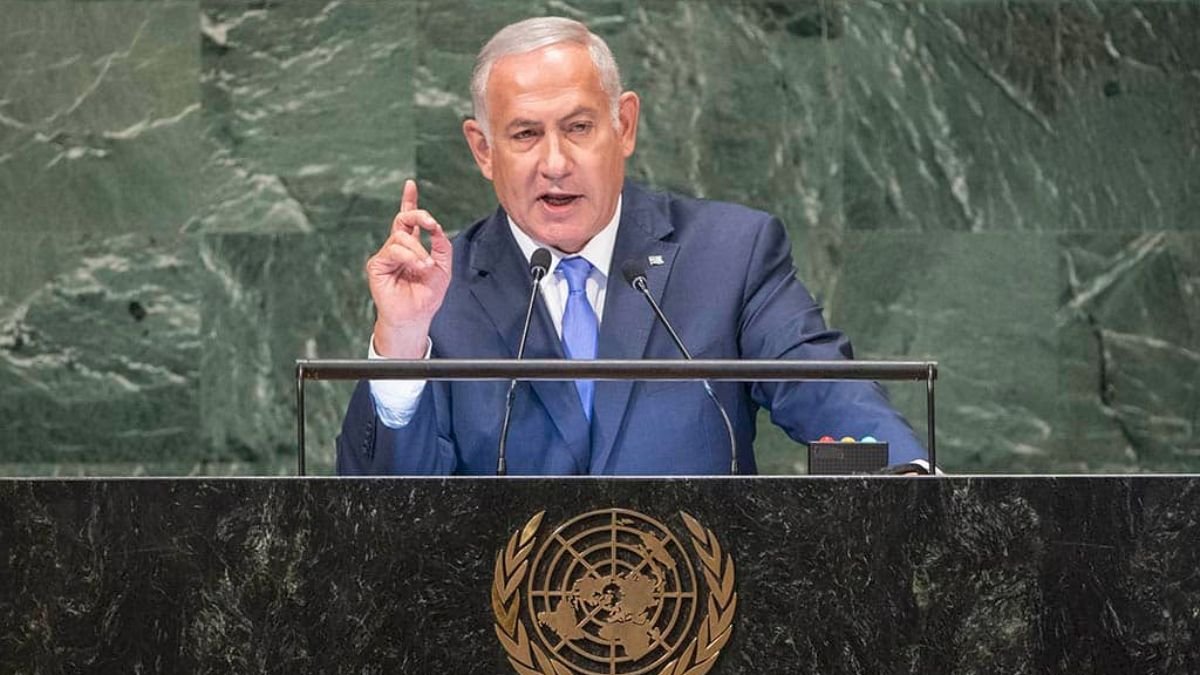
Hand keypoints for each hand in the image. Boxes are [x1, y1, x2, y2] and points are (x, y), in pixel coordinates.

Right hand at [366, 179, 452, 357]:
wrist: (415, 317)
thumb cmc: (427, 296)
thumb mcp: (443, 269)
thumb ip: (442, 247)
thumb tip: (436, 229)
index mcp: (412, 245)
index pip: (408, 219)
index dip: (409, 201)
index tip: (410, 184)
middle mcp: (397, 247)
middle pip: (403, 219)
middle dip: (418, 214)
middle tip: (431, 223)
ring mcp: (386, 255)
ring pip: (401, 237)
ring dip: (418, 250)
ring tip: (425, 266)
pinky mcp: (377, 265)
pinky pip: (393, 251)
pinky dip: (408, 257)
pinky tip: (418, 267)